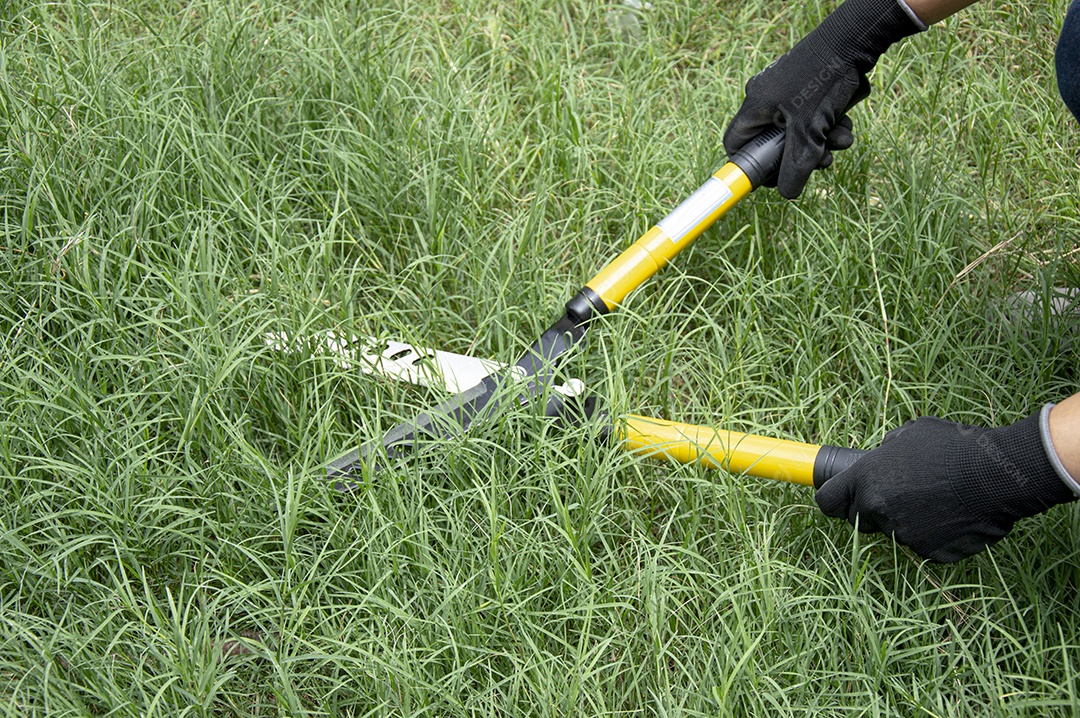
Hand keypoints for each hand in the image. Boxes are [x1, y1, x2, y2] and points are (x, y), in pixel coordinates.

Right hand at [723, 0, 923, 198]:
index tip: (775, 178)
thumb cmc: (824, 80)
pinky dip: (828, 124)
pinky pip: (811, 117)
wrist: (855, 38)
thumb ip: (796, 167)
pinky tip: (845, 123)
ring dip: (821, 142)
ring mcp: (786, 92)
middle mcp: (766, 98)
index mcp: (755, 107)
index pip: (737, 145)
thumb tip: (787, 193)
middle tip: (822, 161)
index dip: (752, 167)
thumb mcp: (809, 132)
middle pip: (774, 143)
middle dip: (802, 155)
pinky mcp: (807, 87)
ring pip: (798, 132)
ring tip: (842, 139)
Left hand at [815, 412, 1075, 562]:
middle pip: (858, 520)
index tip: (840, 499)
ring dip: (906, 520)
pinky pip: (922, 545)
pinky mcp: (928, 552)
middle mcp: (877, 508)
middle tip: (898, 495)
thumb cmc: (955, 447)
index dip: (833, 500)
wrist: (998, 474)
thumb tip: (879, 455)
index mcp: (865, 478)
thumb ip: (886, 449)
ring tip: (936, 498)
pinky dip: (933, 535)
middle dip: (871, 510)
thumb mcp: (911, 433)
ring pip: (893, 532)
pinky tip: (952, 514)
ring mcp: (902, 533)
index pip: (827, 501)